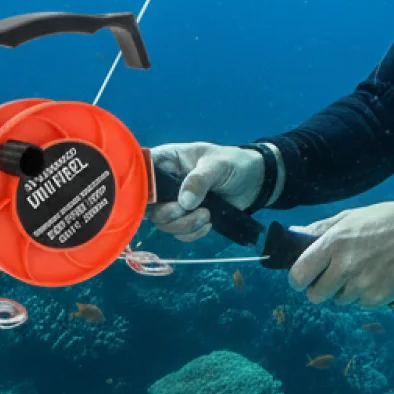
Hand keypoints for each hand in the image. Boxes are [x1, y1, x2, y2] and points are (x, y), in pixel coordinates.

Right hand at [148, 142, 263, 242]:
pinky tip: (209, 223)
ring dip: (184, 225)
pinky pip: (179, 233)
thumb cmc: (233, 163)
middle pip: (149, 205)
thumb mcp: (217, 165)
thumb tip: (184, 202)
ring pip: (164, 222)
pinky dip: (192, 233)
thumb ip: (200, 179)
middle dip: (167, 214)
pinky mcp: (186, 218)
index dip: (139, 188)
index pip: (142, 172)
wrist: (254, 182)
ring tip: (206, 215)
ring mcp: (175, 202)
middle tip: (185, 210)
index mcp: (168, 160)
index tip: (153, 201)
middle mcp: (165, 183)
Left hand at [288, 200, 393, 307]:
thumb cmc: (384, 220)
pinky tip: (377, 277)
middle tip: (334, 276)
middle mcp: (344, 267)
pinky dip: (365, 295)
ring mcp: (361, 285)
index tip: (304, 276)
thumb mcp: (350, 216)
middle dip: (321, 288)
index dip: (299, 278)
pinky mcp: (377, 299)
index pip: (299, 274)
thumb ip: (321, 229)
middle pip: (316, 296)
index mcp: (334, 243)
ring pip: (339, 301)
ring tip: (363, 271)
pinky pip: (361, 304)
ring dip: (346, 291)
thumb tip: (297, 237)